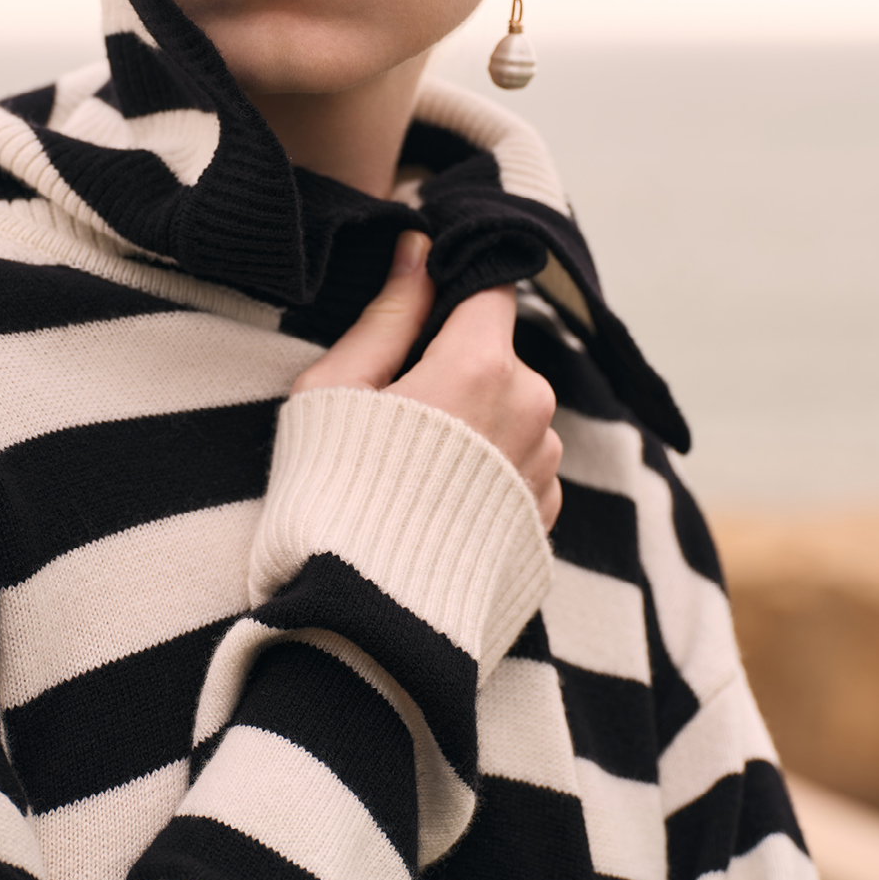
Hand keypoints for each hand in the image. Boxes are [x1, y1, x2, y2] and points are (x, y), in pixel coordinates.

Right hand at [293, 230, 562, 529]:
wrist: (366, 630)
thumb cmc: (333, 498)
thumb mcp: (336, 391)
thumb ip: (387, 315)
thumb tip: (417, 249)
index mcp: (481, 366)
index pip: (489, 289)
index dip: (454, 289)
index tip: (419, 307)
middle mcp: (531, 411)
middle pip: (498, 355)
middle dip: (454, 367)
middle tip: (393, 412)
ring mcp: (544, 470)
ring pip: (512, 413)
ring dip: (475, 423)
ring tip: (411, 469)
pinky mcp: (545, 523)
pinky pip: (520, 469)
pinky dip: (487, 473)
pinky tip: (436, 504)